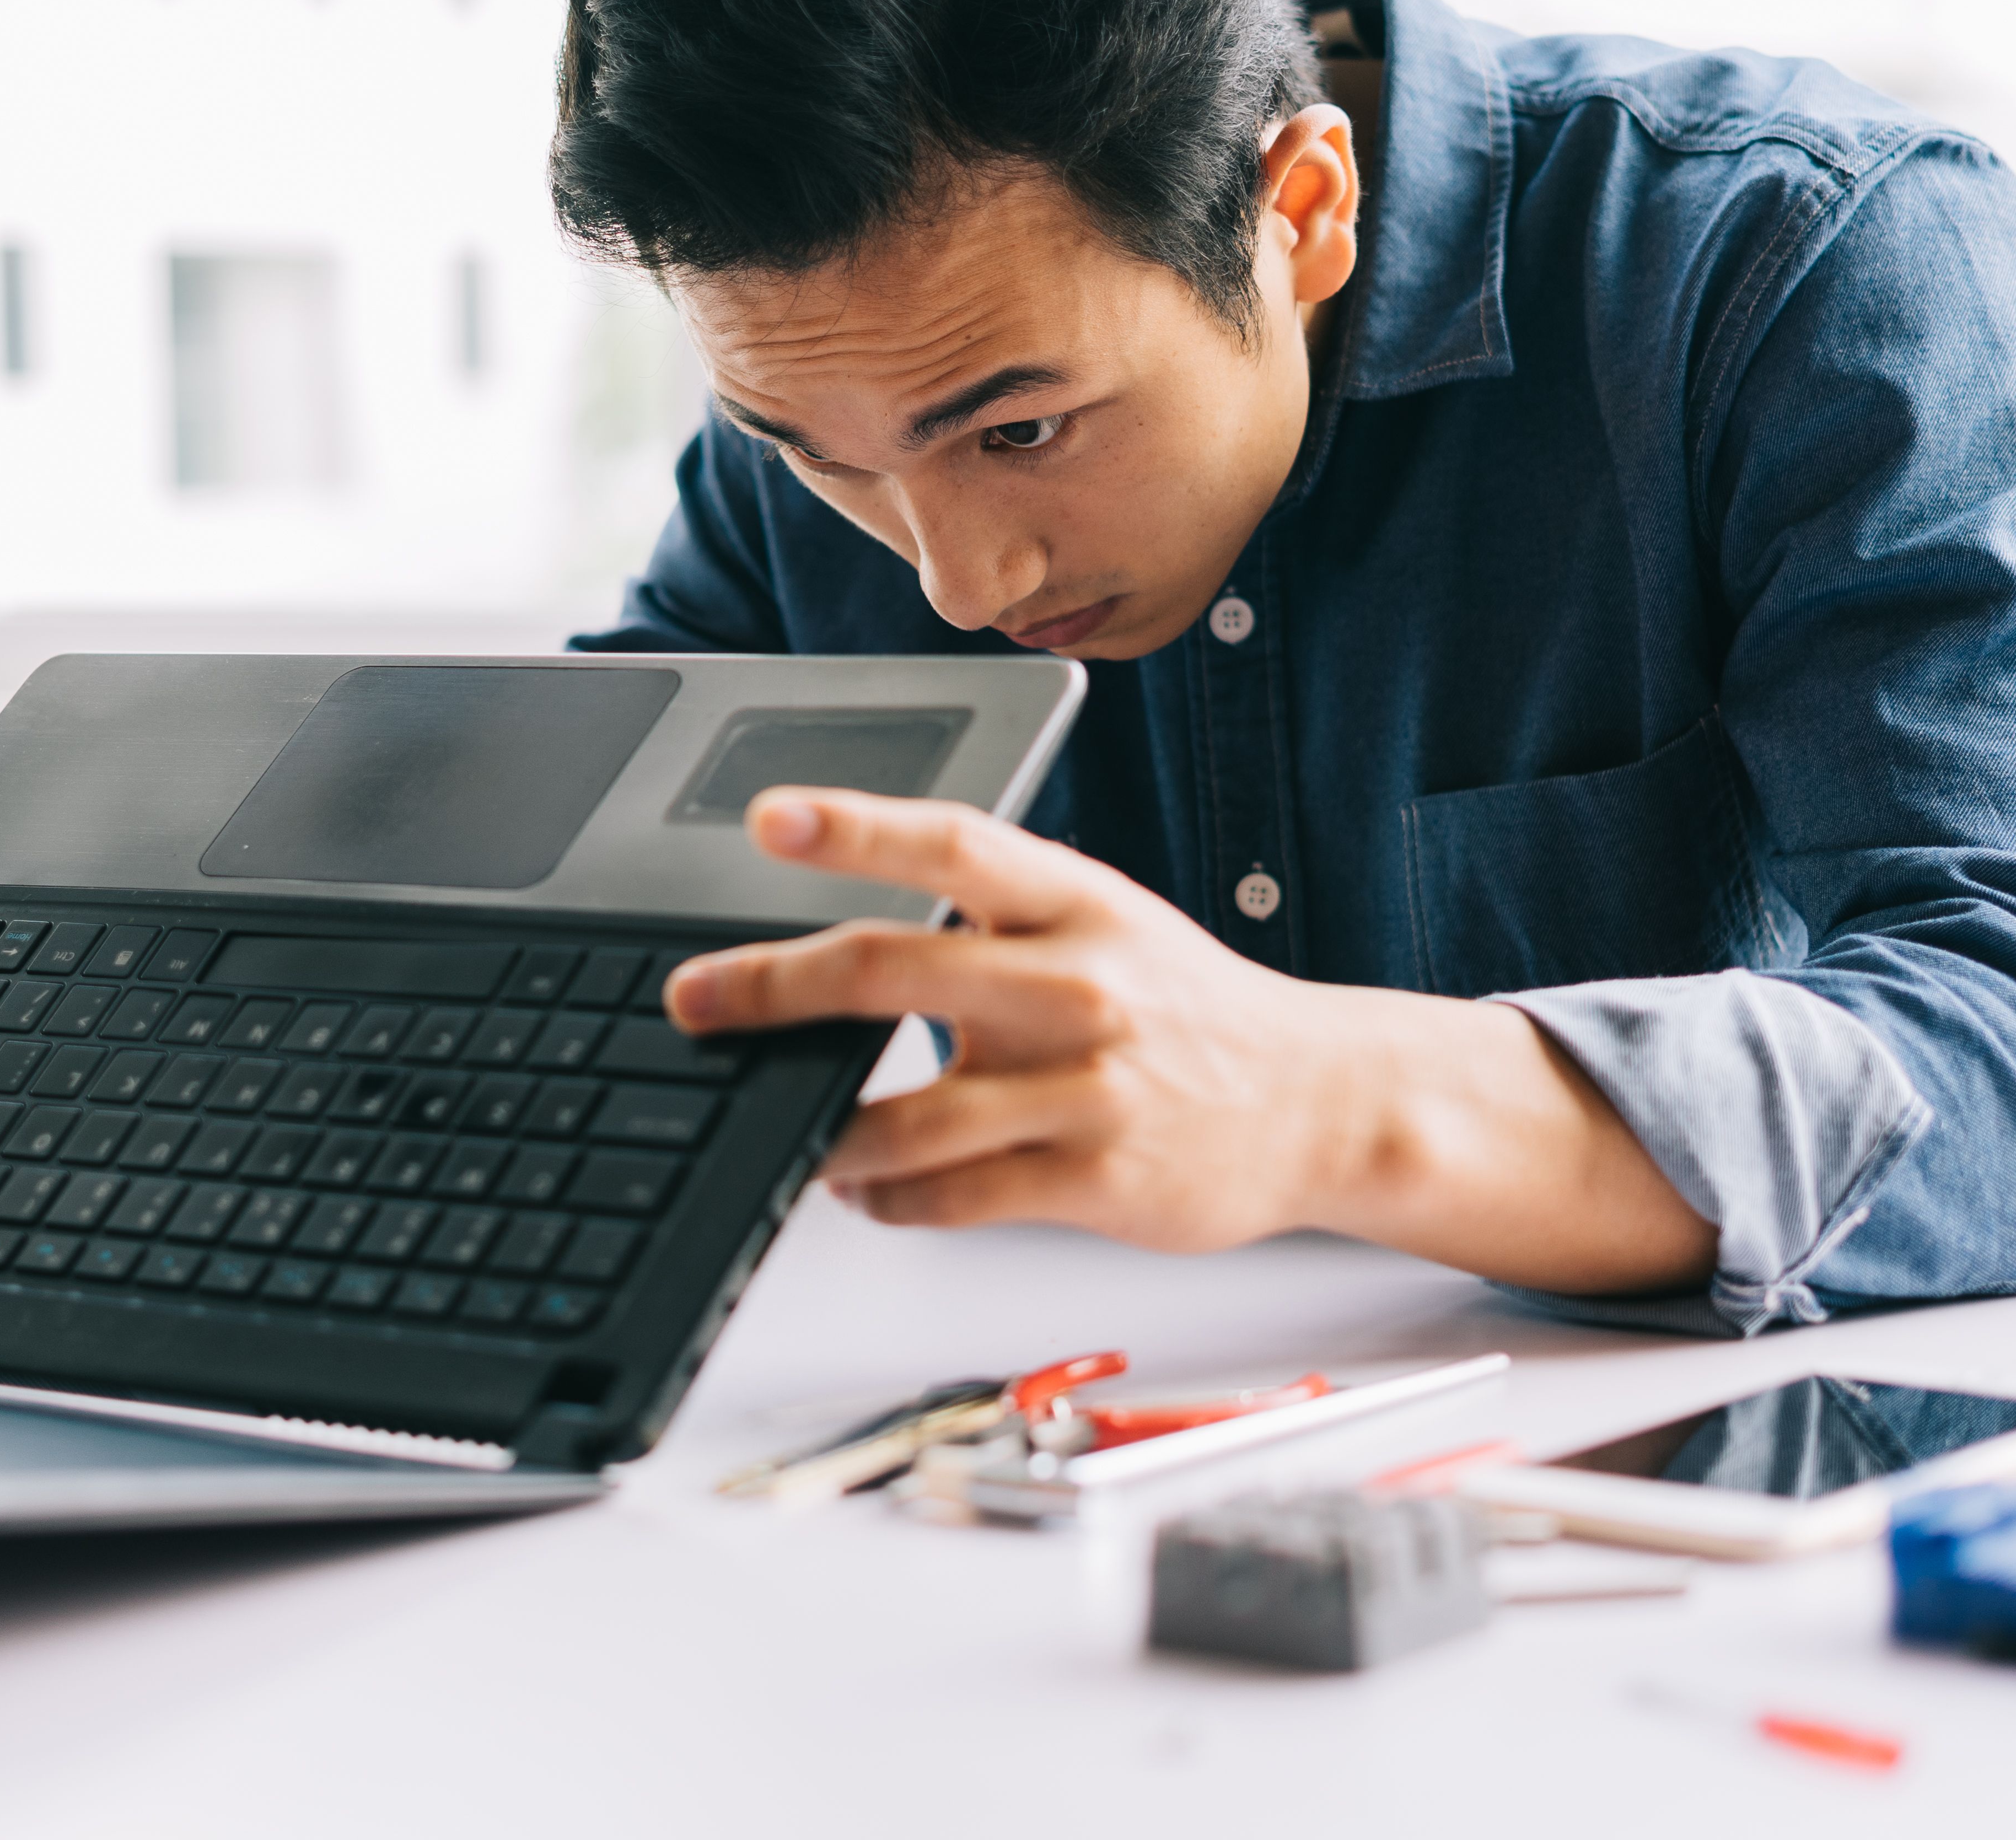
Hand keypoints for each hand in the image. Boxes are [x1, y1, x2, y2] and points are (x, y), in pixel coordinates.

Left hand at [666, 789, 1715, 1291]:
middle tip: (694, 998)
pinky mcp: (1095, 1178)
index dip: (857, 826)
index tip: (770, 817)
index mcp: (1076, 902)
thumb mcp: (1103, 924)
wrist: (1321, 1103)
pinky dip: (886, 1197)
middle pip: (894, 972)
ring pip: (908, 1115)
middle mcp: (1076, 984)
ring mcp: (1087, 1086)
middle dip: (771, 986)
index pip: (954, 844)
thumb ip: (989, 924)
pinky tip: (866, 1187)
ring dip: (821, 1132)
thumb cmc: (1187, 1011)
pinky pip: (951, 1196)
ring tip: (784, 1132)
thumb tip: (846, 947)